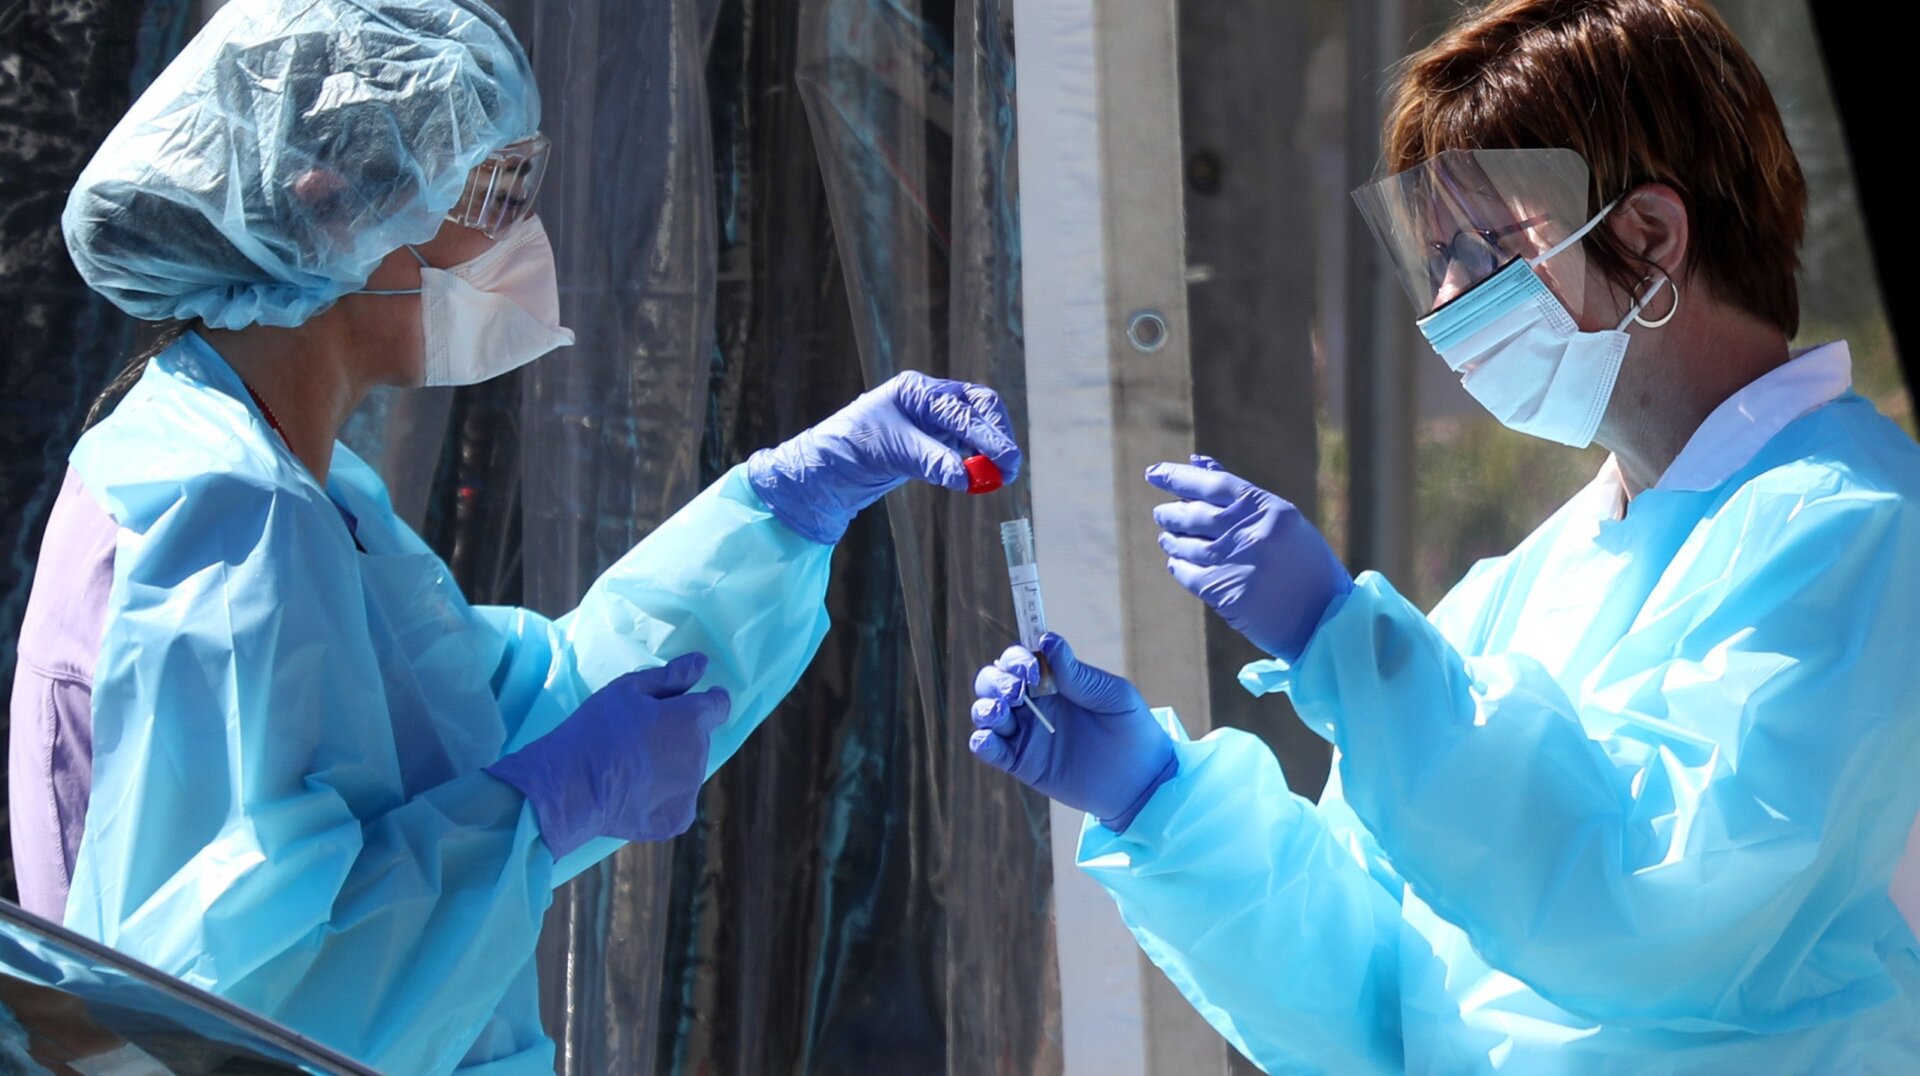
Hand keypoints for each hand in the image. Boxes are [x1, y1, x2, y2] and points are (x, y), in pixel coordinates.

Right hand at [486, 653, 730, 857]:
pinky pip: (676, 801)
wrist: (570, 787)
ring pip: (687, 771)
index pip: (718, 706)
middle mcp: (700, 755)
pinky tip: (632, 793)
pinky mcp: (679, 818)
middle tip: (640, 739)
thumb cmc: (596, 730)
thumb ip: (670, 677)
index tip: (696, 703)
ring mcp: (691, 790)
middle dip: (678, 735)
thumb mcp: (627, 690)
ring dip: (670, 766)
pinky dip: (661, 798)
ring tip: (631, 768)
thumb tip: (702, 662)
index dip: (709, 701)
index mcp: (692, 720)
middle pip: (698, 740)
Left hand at [747, 371, 1023, 543]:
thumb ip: (931, 461)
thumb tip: (967, 477)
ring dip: (989, 449)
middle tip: (1009, 469)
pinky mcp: (929, 443)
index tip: (1004, 462)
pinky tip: (979, 476)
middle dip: (997, 436)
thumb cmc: (847, 450)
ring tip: (998, 476)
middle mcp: (927, 399)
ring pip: (974, 427)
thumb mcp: (890, 452)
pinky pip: (963, 446)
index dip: (987, 436)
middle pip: (979, 408)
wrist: (822, 473)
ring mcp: (930, 420)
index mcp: (916, 390)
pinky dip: (975, 460)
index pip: (963, 408)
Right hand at [968, 633, 1175, 831]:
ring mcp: (1026, 734)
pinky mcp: (1022, 763)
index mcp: (1054, 682)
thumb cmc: (1133, 729)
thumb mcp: (1113, 696)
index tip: (1033, 668)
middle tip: (1017, 690)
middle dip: (996, 680)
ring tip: (1002, 711)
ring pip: (985, 712)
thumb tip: (1046, 640)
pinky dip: (982, 741)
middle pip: (993, 681)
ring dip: (985, 706)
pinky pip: (990, 749)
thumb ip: (1078, 674)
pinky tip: (990, 739)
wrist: (1142, 781)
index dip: (1017, 658)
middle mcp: (1034, 704)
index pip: (1019, 660)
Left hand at [1148, 455, 1350, 662]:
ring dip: (1172, 540)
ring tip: (1167, 538)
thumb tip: (1196, 462)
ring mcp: (1240, 564)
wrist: (1325, 619)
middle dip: (1172, 513)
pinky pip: (1189, 574)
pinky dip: (1179, 566)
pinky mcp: (1228, 593)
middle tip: (1161, 513)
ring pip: (1188, 546)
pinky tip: (1177, 562)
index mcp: (1271, 510)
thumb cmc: (1304, 564)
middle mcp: (1254, 533)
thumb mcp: (1281, 522)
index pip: (1215, 484)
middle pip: (1196, 515)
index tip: (1154, 474)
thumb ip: (1239, 494)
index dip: (1179, 478)